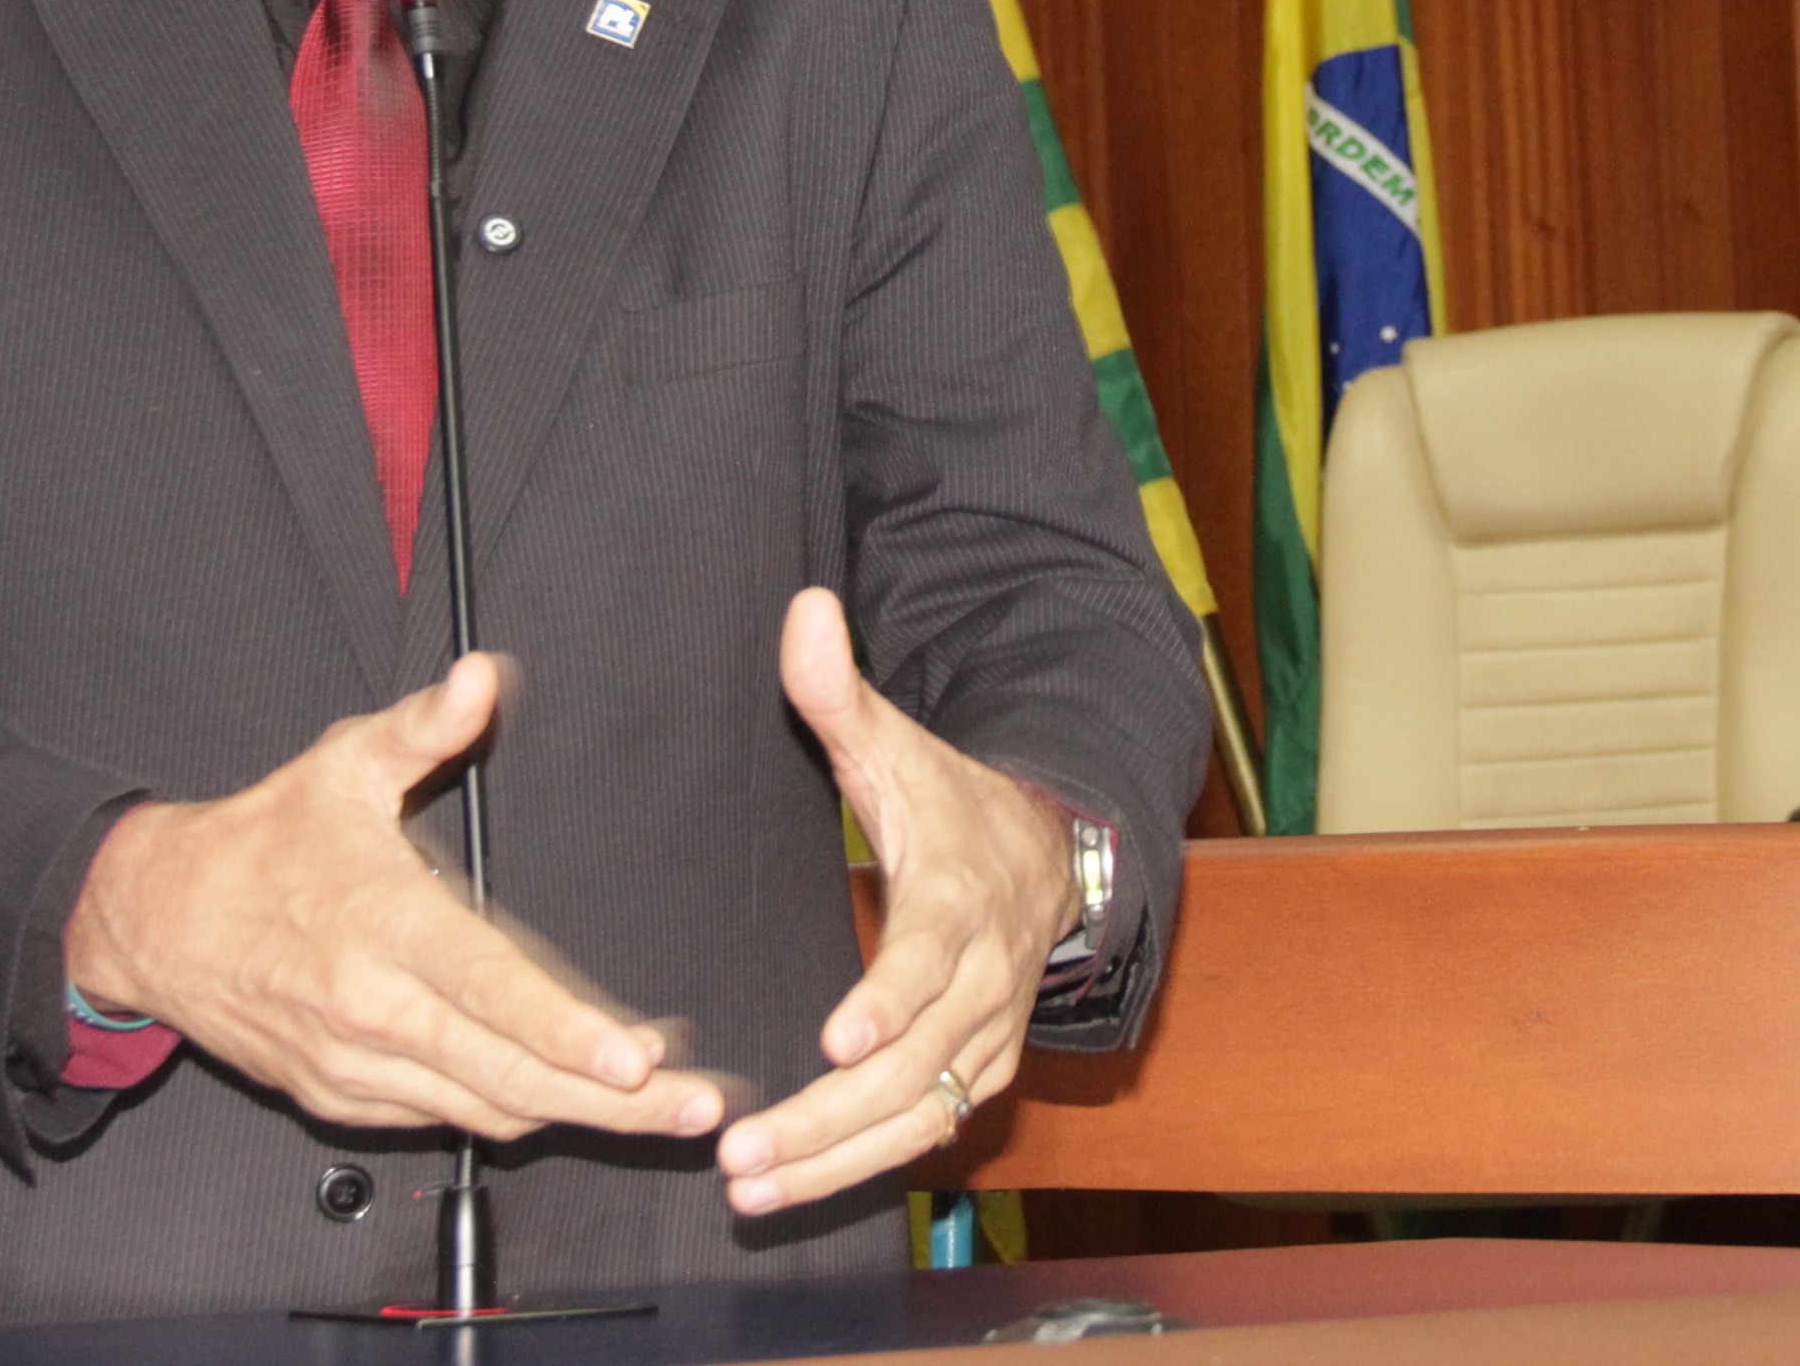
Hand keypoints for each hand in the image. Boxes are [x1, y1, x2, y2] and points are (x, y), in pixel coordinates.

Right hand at [65, 653, 726, 1141]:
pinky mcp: (341, 1100)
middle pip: (507, 1075)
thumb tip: (482, 677)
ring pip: (483, 1110)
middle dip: (613, 1102)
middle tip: (696, 1107)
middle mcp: (370, 1009)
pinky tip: (569, 1099)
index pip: (489, 990)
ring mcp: (354, 1066)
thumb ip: (423, 725)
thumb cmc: (258, 841)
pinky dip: (511, 1112)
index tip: (637, 1056)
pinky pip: (443, 1120)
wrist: (154, 921)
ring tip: (661, 1109)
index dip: (566, 1031)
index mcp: (382, 924)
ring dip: (576, 1116)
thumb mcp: (340, 762)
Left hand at [716, 589, 1076, 1215]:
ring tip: (749, 1188)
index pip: (931, 959)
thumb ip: (841, 693)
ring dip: (835, 1160)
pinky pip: (925, 1131)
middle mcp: (986, 982)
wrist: (1055, 855)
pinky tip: (791, 1188)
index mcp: (964, 901)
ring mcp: (988, 1036)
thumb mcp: (901, 746)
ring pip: (919, 1114)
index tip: (838, 1038)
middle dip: (830, 1117)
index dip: (889, 1000)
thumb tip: (804, 611)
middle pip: (915, 1064)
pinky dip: (861, 1166)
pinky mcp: (979, 1071)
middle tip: (743, 1153)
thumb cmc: (957, 805)